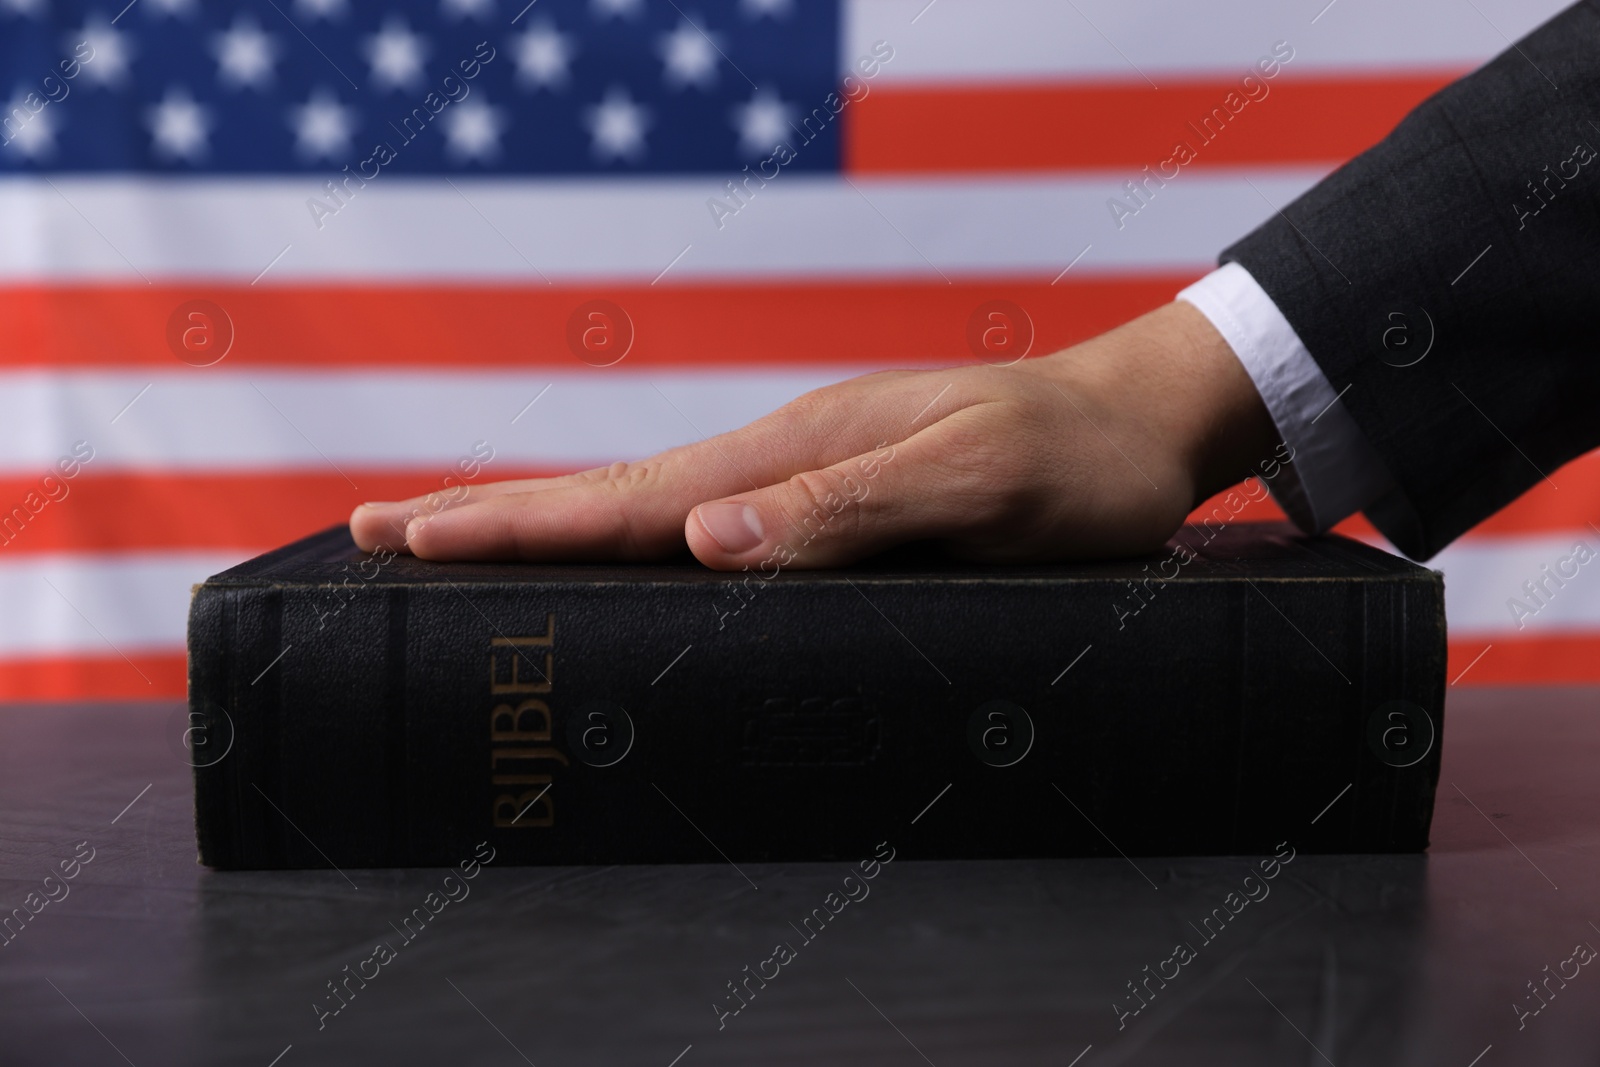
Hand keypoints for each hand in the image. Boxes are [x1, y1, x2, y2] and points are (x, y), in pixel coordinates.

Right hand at [349, 301, 1275, 568]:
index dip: (511, 521)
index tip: (402, 536)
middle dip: (489, 516)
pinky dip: (633, 538)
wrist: (1142, 424)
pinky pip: (708, 524)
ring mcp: (802, 476)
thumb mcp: (979, 487)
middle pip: (608, 492)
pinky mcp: (835, 501)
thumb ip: (850, 508)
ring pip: (649, 506)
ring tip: (458, 541)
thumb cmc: (1075, 466)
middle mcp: (781, 461)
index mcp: (795, 453)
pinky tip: (623, 558)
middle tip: (377, 535)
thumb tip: (706, 540)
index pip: (626, 496)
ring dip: (547, 524)